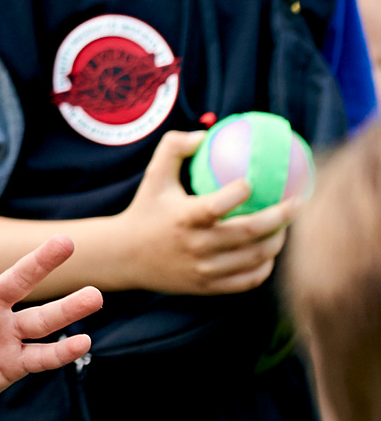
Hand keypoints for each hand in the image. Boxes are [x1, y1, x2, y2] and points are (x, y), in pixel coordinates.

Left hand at [0, 205, 102, 420]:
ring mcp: (4, 335)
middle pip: (18, 281)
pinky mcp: (13, 363)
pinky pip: (41, 356)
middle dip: (41, 263)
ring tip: (95, 295)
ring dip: (67, 309)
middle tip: (66, 241)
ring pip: (40, 318)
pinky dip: (60, 351)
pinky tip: (83, 342)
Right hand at [108, 130, 294, 295]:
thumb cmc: (145, 210)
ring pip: (256, 256)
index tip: (253, 181)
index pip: (219, 204)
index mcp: (184, 218)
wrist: (124, 257)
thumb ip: (174, 149)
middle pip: (251, 232)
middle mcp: (196, 245)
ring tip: (285, 226)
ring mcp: (204, 269)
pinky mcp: (208, 286)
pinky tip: (268, 252)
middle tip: (297, 202)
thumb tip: (205, 133)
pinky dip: (265, 266)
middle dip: (282, 216)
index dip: (241, 191)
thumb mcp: (154, 178)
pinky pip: (249, 279)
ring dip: (278, 240)